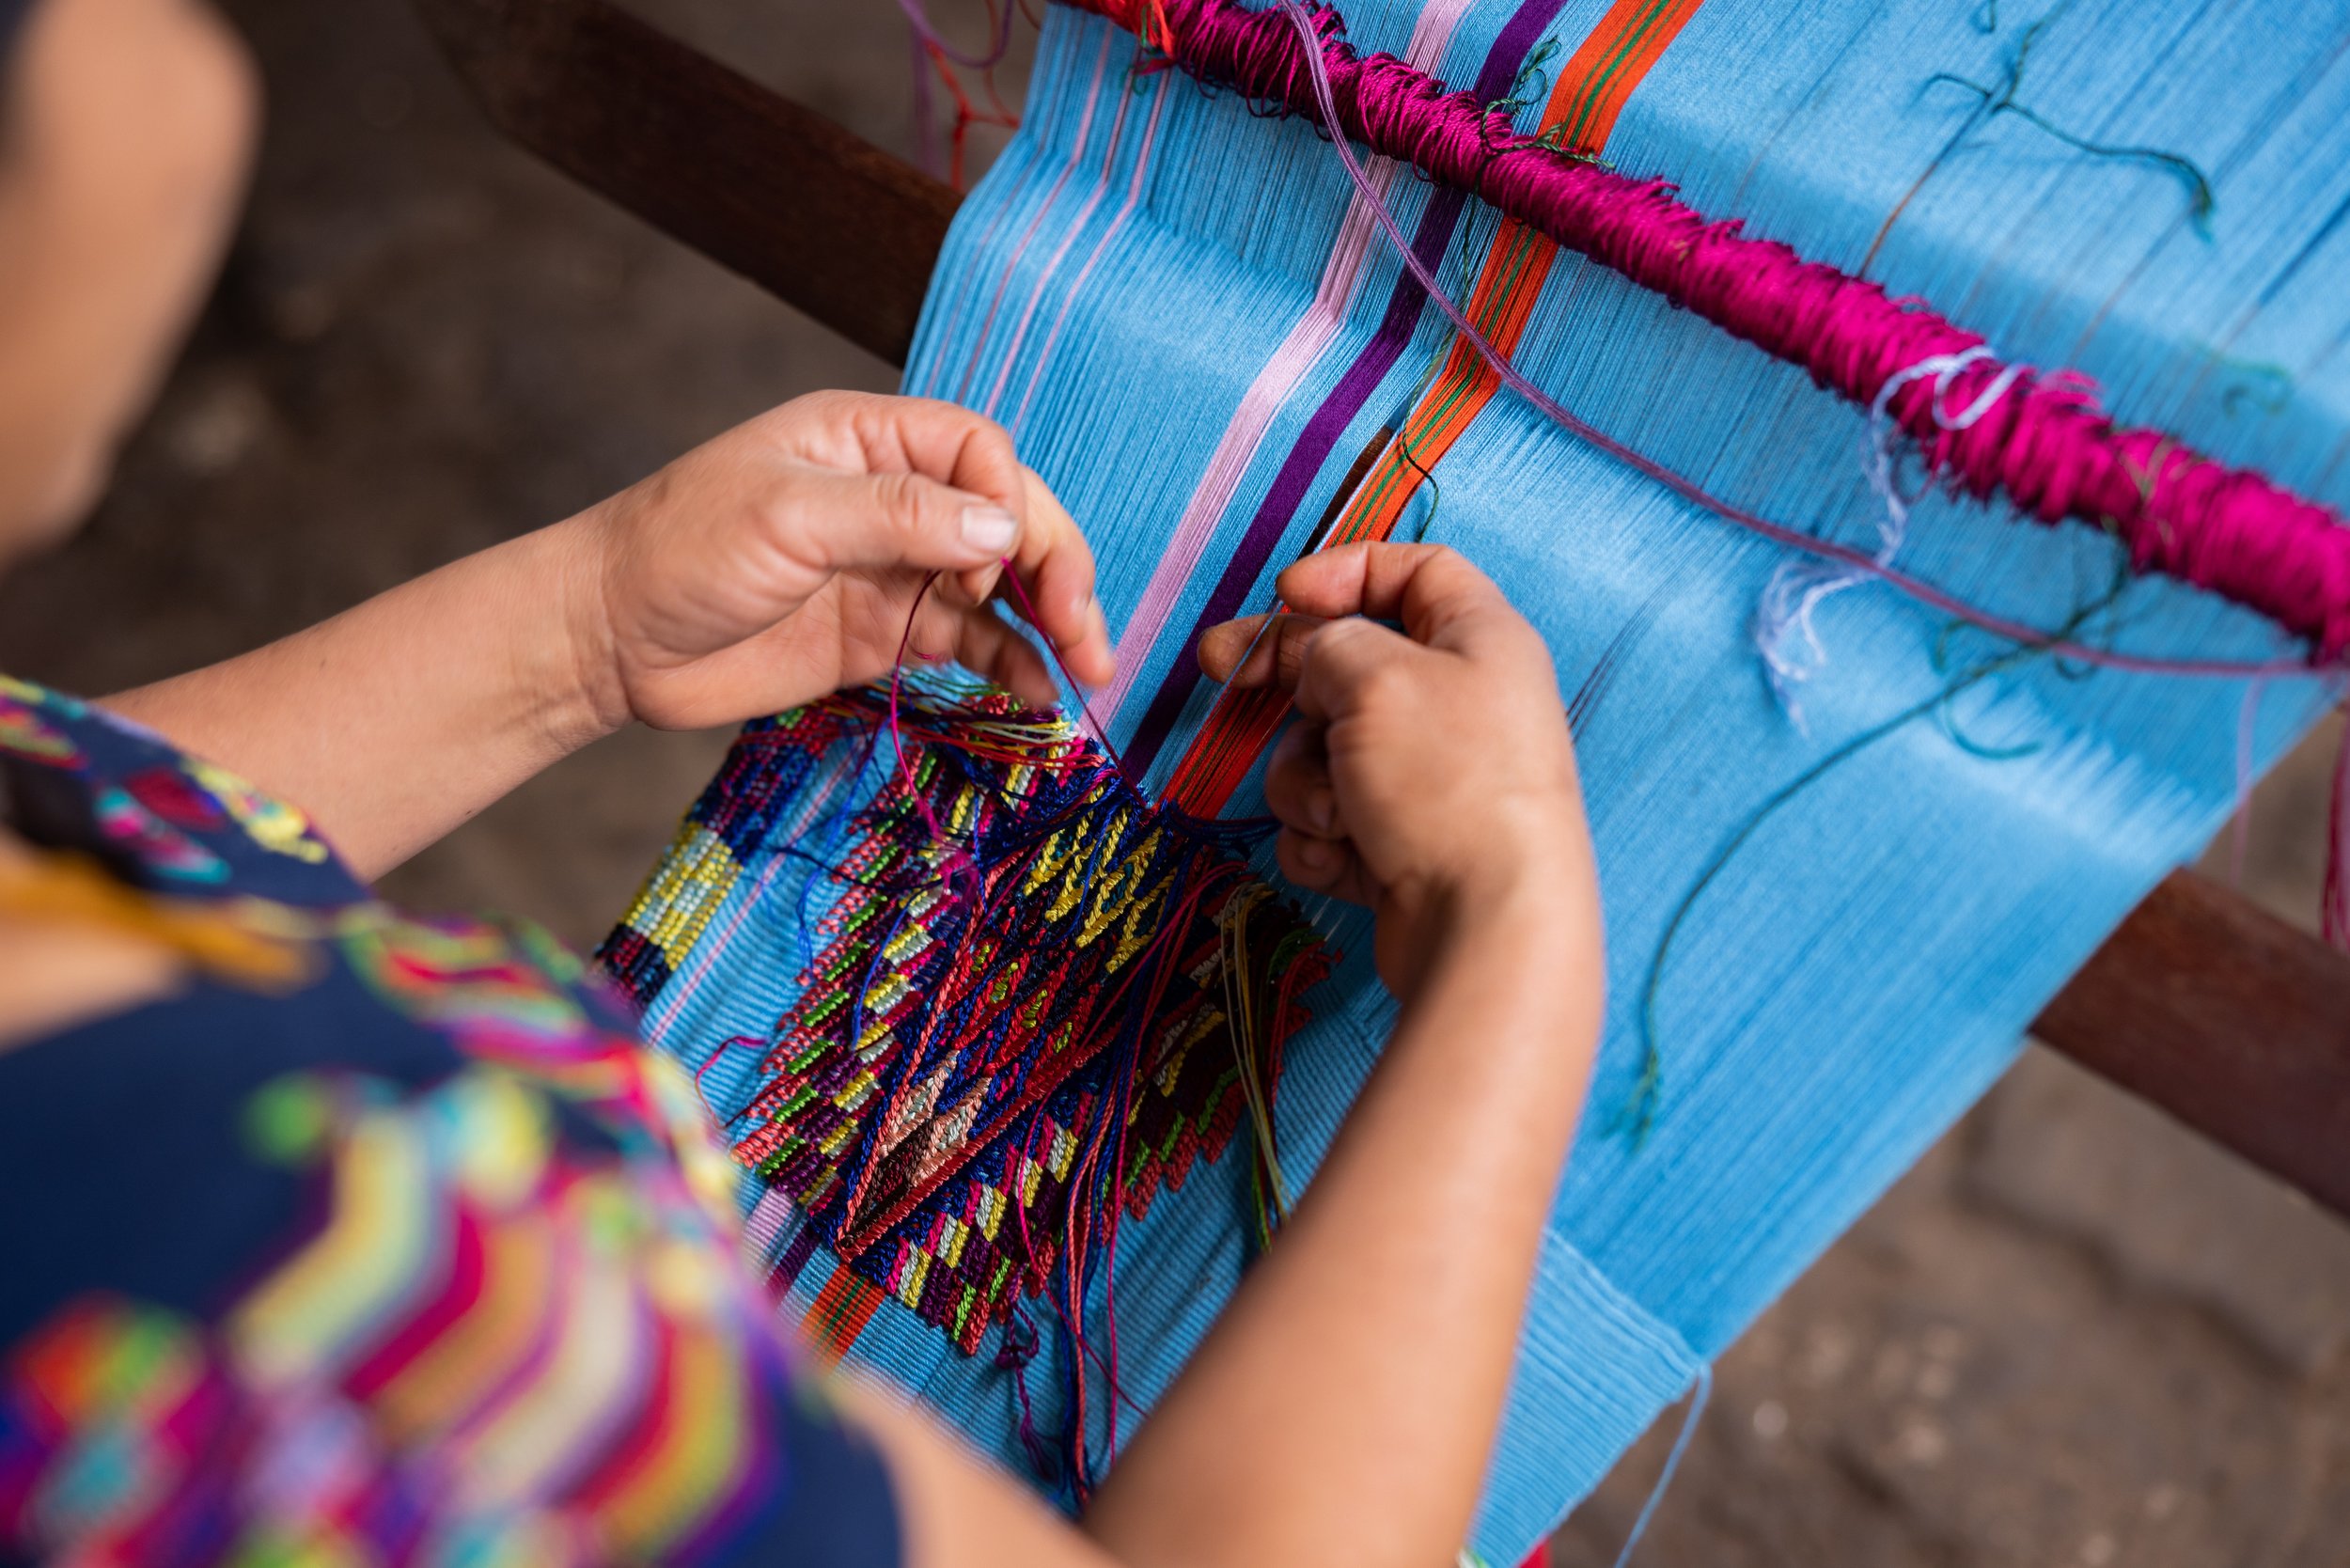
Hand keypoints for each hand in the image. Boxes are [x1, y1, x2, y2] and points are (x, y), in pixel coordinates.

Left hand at [565, 391, 1114, 732]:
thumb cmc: (676, 552)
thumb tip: (1001, 532)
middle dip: (1055, 569)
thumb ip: (898, 517)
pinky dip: (1011, 666)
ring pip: (1001, 587)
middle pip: (1008, 521)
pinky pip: (969, 644)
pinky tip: (1040, 694)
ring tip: (1088, 672)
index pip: (980, 453)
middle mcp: (894, 499)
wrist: (610, 643)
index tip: (1005, 562)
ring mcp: (894, 570)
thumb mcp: (786, 518)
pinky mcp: (885, 637)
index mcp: (868, 439)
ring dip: (1050, 624)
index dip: (1011, 503)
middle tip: (1080, 629)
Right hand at [1197, 542, 1593, 996]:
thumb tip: (1313, 661)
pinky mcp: (1402, 845)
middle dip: (1287, 679)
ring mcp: (1429, 779)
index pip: (1413, 571)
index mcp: (1480, 640)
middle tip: (1221, 673)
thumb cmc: (1446, 782)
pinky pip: (1329, 818)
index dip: (1343, 572)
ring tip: (1337, 811)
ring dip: (1306, 779)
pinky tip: (1346, 857)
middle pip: (1350, 663)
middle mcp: (1461, 703)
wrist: (1484, 926)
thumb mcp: (1375, 675)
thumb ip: (1327, 644)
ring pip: (1324, 749)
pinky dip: (1322, 836)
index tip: (1284, 595)